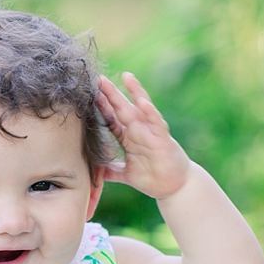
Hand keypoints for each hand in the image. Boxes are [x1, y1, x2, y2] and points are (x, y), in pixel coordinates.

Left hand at [97, 73, 190, 198]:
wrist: (175, 187)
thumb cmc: (152, 178)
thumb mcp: (125, 174)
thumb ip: (109, 171)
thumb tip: (91, 173)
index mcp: (129, 138)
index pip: (112, 119)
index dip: (101, 107)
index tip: (88, 94)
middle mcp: (139, 131)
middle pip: (123, 108)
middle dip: (112, 94)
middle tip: (100, 78)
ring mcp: (151, 133)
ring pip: (142, 109)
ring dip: (135, 92)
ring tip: (127, 77)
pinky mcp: (163, 140)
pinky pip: (157, 123)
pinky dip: (150, 113)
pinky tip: (143, 102)